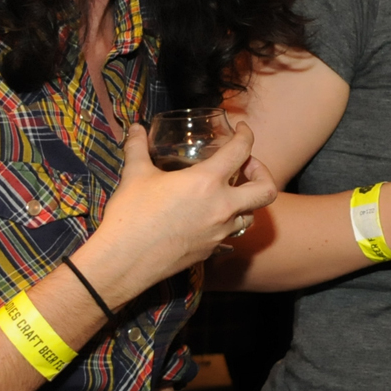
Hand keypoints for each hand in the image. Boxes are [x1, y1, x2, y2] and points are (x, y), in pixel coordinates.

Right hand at [89, 122, 278, 297]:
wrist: (124, 261)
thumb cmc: (131, 215)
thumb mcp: (135, 175)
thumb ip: (138, 147)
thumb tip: (135, 128)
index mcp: (207, 182)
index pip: (241, 151)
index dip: (246, 135)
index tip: (242, 130)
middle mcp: (222, 207)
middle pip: (267, 190)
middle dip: (262, 173)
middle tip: (245, 167)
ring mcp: (219, 232)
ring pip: (251, 216)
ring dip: (246, 201)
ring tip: (228, 193)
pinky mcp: (210, 251)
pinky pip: (230, 235)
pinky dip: (227, 223)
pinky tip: (208, 217)